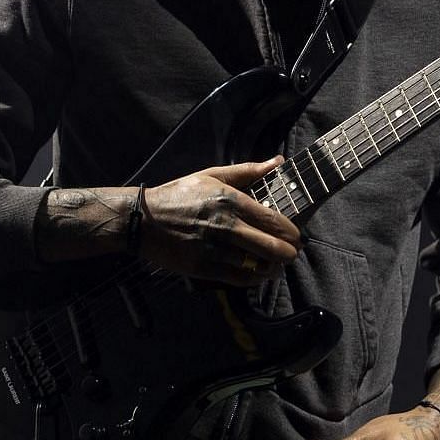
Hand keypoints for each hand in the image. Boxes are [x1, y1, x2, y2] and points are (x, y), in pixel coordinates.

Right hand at [138, 157, 301, 286]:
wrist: (143, 220)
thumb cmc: (179, 195)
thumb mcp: (212, 176)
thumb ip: (248, 171)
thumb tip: (278, 161)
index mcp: (231, 201)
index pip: (274, 221)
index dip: (291, 232)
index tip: (296, 236)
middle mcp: (226, 226)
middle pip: (272, 247)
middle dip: (288, 253)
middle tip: (291, 253)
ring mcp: (215, 249)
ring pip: (257, 266)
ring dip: (272, 268)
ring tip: (275, 265)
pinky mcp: (204, 268)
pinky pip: (239, 279)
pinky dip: (254, 279)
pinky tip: (257, 274)